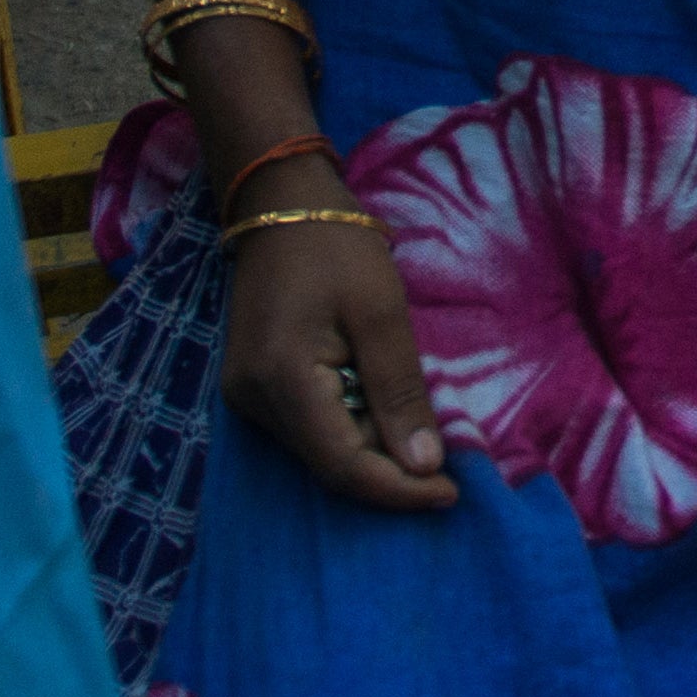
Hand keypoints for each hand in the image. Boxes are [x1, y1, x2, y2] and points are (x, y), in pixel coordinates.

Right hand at [222, 206, 457, 509]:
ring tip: (415, 415)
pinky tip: (380, 402)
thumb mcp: (380, 311)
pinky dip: (351, 425)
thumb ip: (400, 390)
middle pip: (329, 464)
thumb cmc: (336, 246)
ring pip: (320, 449)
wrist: (281, 202)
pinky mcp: (253, 387)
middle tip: (447, 451)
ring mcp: (245, 397)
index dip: (398, 490)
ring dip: (372, 444)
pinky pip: (308, 427)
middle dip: (391, 467)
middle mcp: (251, 402)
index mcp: (280, 381)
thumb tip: (424, 466)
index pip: (343, 466)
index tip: (451, 493)